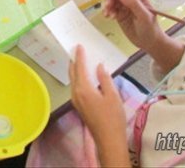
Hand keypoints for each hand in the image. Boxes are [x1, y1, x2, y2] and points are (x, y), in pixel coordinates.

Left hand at [70, 45, 129, 166]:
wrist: (108, 139)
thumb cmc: (113, 117)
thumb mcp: (112, 95)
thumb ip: (104, 79)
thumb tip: (99, 66)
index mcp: (83, 89)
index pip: (79, 68)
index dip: (79, 56)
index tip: (78, 46)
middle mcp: (76, 93)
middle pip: (72, 73)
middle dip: (73, 61)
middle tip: (76, 50)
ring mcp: (76, 101)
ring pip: (73, 80)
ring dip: (75, 69)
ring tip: (79, 60)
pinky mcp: (79, 106)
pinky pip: (76, 87)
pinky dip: (78, 78)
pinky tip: (84, 76)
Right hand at [102, 0, 162, 51]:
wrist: (149, 43)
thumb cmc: (151, 29)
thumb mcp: (144, 16)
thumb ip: (134, 4)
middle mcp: (130, 0)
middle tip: (106, 4)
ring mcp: (124, 7)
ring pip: (112, 0)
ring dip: (107, 5)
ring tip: (107, 13)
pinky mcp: (119, 15)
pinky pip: (110, 9)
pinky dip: (107, 11)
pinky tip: (109, 16)